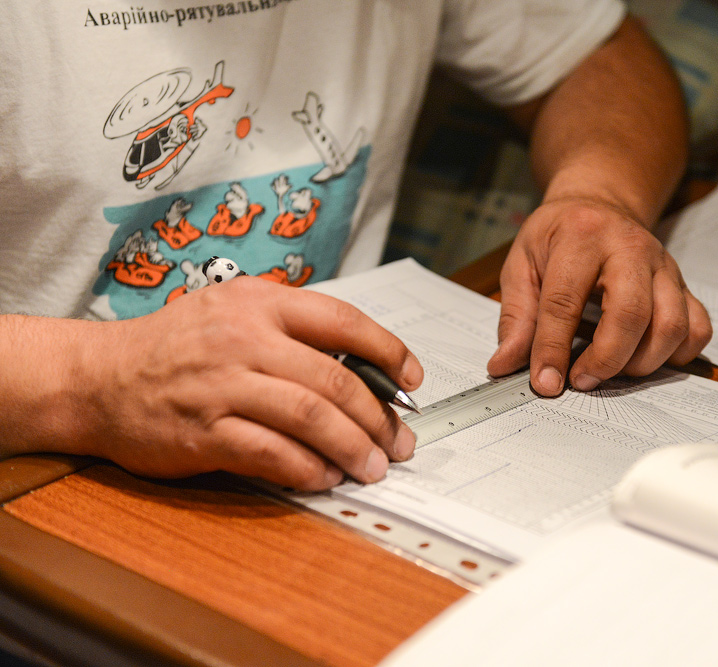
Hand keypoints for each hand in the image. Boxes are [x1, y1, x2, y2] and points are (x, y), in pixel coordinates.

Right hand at [80, 278, 422, 490]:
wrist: (96, 377)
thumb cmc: (174, 348)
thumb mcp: (232, 313)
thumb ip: (290, 331)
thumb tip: (362, 370)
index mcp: (259, 302)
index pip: (343, 321)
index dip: (389, 351)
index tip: (412, 378)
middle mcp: (242, 338)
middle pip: (334, 378)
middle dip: (378, 416)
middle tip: (400, 442)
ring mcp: (221, 385)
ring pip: (310, 416)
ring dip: (353, 447)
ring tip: (373, 467)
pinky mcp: (201, 432)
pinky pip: (271, 453)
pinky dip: (307, 469)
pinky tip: (324, 477)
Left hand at [487, 196, 710, 394]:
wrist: (600, 203)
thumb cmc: (559, 235)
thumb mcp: (522, 263)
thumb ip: (515, 317)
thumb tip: (504, 365)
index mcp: (582, 237)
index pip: (566, 301)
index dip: (553, 349)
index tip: (545, 382)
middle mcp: (630, 248)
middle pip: (632, 313)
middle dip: (606, 359)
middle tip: (582, 379)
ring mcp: (664, 267)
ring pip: (671, 325)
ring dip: (641, 363)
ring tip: (610, 369)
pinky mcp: (683, 284)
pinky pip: (697, 328)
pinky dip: (677, 355)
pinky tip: (646, 357)